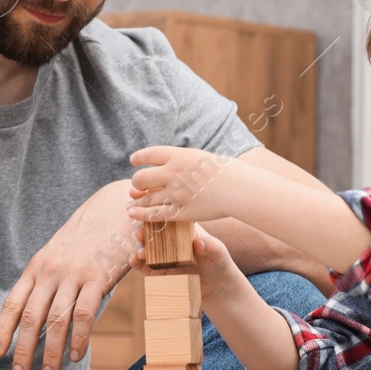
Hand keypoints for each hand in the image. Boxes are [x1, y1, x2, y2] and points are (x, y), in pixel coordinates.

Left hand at [0, 179, 133, 369]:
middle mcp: (51, 271)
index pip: (13, 302)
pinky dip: (79, 339)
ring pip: (56, 320)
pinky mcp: (98, 277)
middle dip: (24, 350)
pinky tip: (77, 356)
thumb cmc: (89, 237)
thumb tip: (42, 316)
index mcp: (37, 266)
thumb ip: (49, 281)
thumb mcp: (60, 254)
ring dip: (51, 352)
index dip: (2, 329)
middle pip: (32, 317)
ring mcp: (74, 274)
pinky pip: (84, 314)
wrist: (116, 208)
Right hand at [126, 221, 245, 305]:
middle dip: (143, 231)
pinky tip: (134, 259)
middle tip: (140, 234)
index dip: (155, 212)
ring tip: (140, 251)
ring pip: (146, 247)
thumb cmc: (219, 263)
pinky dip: (137, 263)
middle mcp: (171, 240)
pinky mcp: (159, 272)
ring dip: (140, 247)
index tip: (146, 210)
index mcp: (183, 229)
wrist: (218, 288)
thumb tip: (198, 242)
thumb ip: (209, 246)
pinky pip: (145, 266)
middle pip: (153, 231)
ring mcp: (163, 255)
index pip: (167, 217)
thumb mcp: (217, 252)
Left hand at [127, 145, 245, 224]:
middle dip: (137, 183)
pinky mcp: (180, 212)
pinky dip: (141, 215)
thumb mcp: (201, 157)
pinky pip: (155, 215)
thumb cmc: (226, 172)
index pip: (149, 154)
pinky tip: (133, 214)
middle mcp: (173, 173)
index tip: (133, 160)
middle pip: (141, 178)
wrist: (239, 188)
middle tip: (138, 186)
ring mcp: (175, 194)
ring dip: (136, 202)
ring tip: (131, 204)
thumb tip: (171, 162)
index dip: (138, 157)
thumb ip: (183, 160)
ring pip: (145, 199)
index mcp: (178, 156)